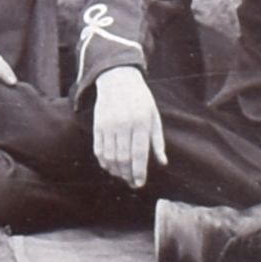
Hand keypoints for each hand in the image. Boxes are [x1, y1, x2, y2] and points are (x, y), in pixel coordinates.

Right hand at [88, 69, 159, 186]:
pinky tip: (110, 167)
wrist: (118, 78)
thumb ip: (157, 141)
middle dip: (127, 175)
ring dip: (116, 170)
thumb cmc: (141, 100)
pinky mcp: (98, 125)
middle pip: (123, 158)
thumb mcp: (154, 117)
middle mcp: (124, 124)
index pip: (139, 154)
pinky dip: (104, 162)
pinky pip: (99, 149)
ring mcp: (108, 125)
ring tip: (122, 176)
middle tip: (132, 182)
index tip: (139, 183)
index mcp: (141, 123)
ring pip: (110, 156)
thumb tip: (162, 163)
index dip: (138, 172)